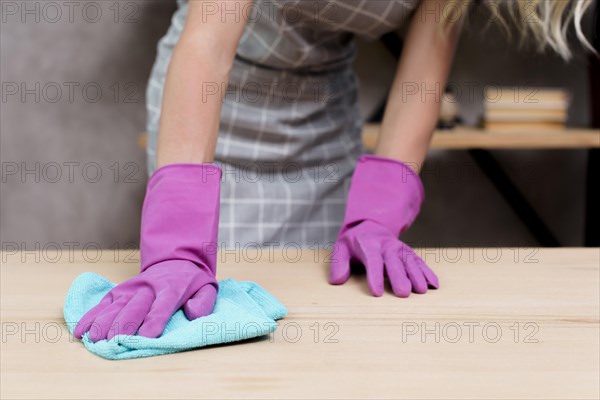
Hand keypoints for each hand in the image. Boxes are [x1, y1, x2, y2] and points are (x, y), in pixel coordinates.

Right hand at [73, 261, 216, 340]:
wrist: (175, 260)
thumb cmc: (191, 281)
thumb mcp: (207, 288)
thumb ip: (204, 302)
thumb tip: (193, 313)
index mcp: (171, 289)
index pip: (162, 306)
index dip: (155, 321)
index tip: (148, 336)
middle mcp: (148, 288)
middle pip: (135, 308)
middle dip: (124, 325)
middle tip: (114, 342)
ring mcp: (131, 289)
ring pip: (116, 305)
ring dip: (103, 322)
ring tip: (94, 338)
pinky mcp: (119, 291)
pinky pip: (103, 303)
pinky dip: (91, 316)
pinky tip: (81, 329)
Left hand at [329, 154, 438, 296]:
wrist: (370, 227)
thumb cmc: (353, 243)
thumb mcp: (340, 248)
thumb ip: (338, 264)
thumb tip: (337, 281)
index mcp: (368, 245)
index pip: (372, 260)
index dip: (375, 276)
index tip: (377, 292)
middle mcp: (387, 246)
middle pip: (394, 262)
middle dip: (399, 277)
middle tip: (403, 294)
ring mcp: (399, 249)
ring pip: (409, 262)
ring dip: (417, 275)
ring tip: (422, 291)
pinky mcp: (408, 253)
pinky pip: (419, 262)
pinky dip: (427, 272)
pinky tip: (434, 285)